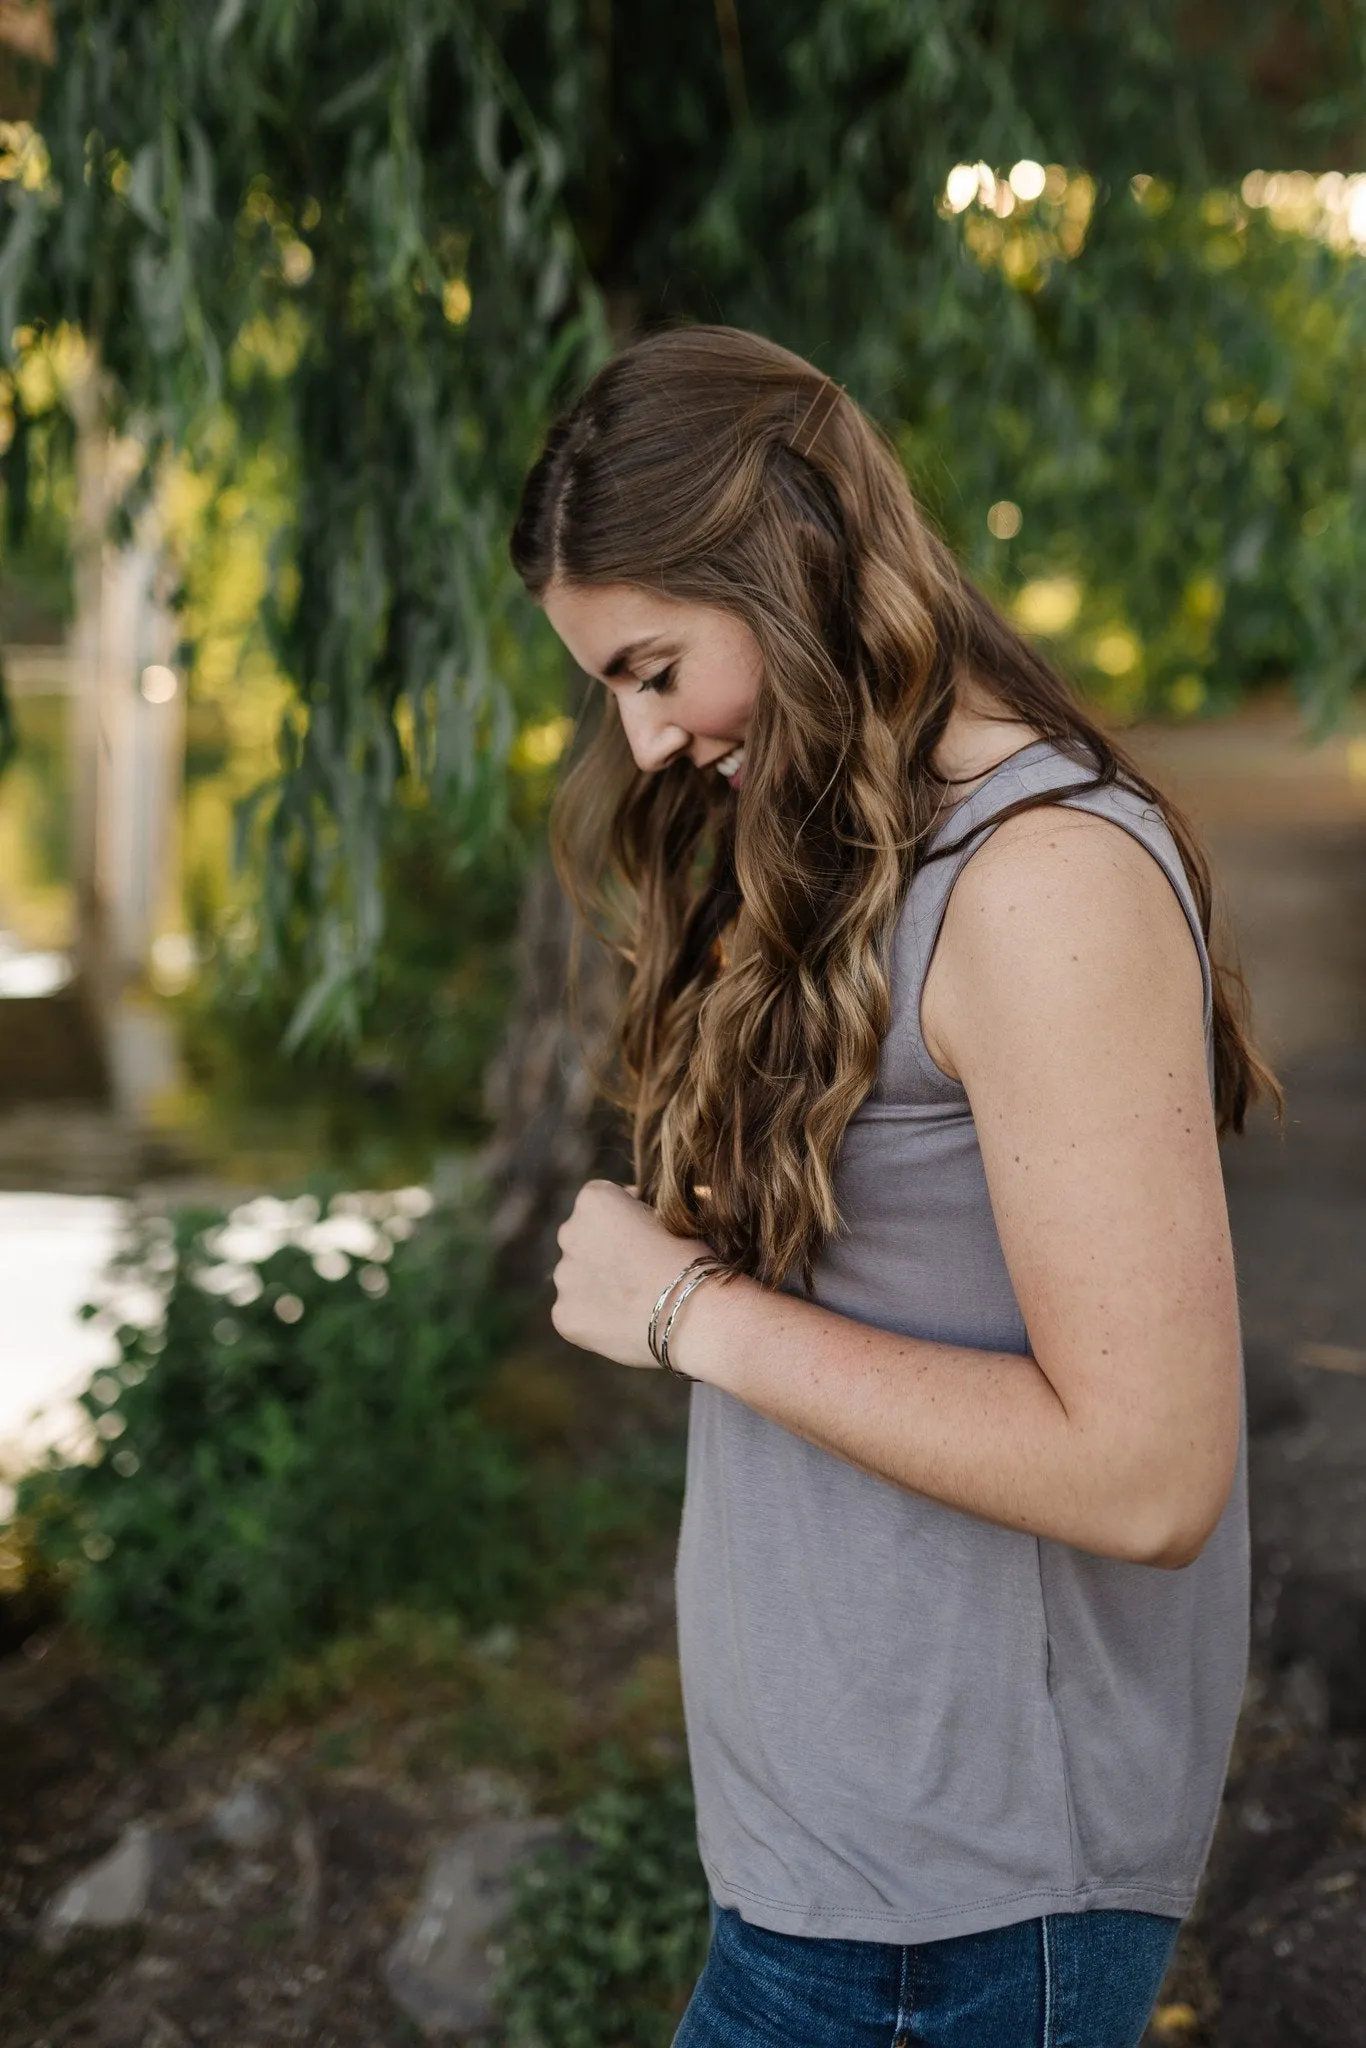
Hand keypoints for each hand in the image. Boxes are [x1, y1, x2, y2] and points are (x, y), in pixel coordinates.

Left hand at [551, 1180, 710, 1367]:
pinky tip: (624, 1324)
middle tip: (638, 1271)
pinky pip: (575, 1311)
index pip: (602, 1201)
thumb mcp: (671, 1217)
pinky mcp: (564, 1315)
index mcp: (594, 1200)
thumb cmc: (691, 1261)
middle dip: (605, 1250)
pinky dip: (594, 1317)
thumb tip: (633, 1223)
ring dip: (597, 1283)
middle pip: (584, 1238)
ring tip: (634, 1301)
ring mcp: (563, 1277)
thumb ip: (639, 1215)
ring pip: (577, 1276)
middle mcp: (569, 1233)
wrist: (694, 1315)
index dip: (626, 1216)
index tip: (647, 1233)